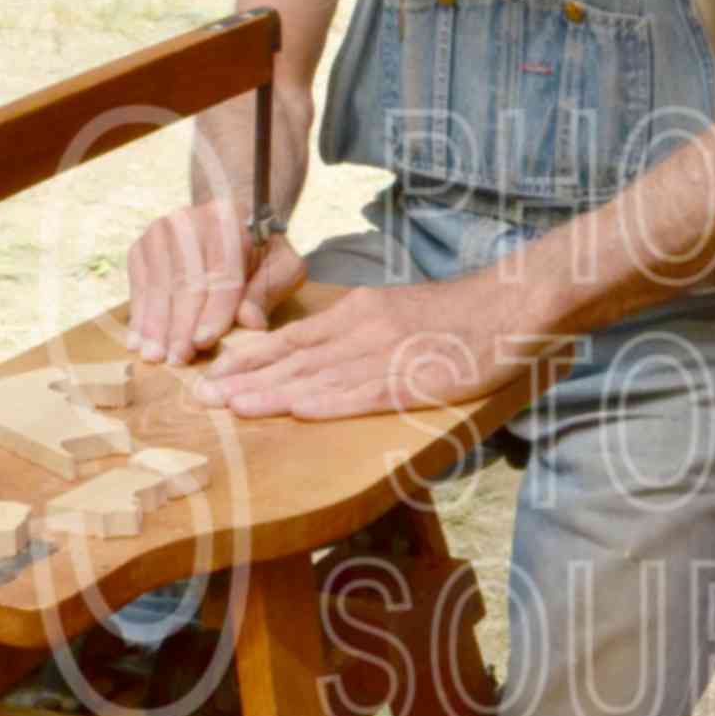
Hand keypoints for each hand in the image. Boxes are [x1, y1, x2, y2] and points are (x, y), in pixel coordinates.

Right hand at [126, 196, 306, 363]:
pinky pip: (138, 285)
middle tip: (178, 359)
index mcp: (232, 222)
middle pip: (185, 280)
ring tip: (154, 356)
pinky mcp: (143, 246)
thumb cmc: (260, 256)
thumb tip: (248, 320)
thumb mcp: (281, 269)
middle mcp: (192, 220)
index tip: (203, 342)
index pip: (221, 271)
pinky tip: (136, 341)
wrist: (228, 226)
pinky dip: (139, 315)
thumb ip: (269, 291)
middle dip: (181, 325)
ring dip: (155, 325)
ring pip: (158, 285)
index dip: (213, 310)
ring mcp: (162, 231)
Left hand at [192, 265, 559, 422]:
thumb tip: (320, 361)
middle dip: (244, 380)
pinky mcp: (417, 377)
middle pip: (294, 358)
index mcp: (359, 313)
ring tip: (231, 409)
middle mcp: (364, 329)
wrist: (514, 305)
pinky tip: (298, 410)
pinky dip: (329, 402)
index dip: (248, 359)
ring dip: (272, 394)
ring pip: (320, 375)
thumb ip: (360, 335)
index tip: (212, 376)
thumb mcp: (398, 314)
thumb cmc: (461, 318)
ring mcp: (389, 353)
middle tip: (200, 399)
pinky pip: (366, 391)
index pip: (292, 339)